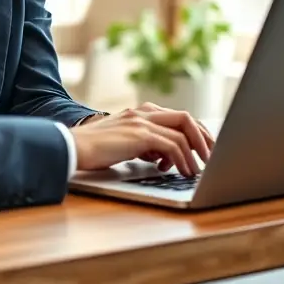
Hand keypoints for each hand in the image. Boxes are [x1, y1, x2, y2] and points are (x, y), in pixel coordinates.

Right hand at [71, 103, 213, 175]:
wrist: (72, 147)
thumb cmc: (94, 150)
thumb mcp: (124, 144)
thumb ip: (145, 145)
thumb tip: (163, 158)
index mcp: (140, 113)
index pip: (177, 117)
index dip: (195, 132)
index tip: (205, 148)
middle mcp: (143, 113)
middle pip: (185, 118)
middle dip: (203, 137)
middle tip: (211, 156)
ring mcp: (141, 121)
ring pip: (182, 129)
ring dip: (196, 150)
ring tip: (198, 169)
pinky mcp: (139, 134)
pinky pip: (172, 144)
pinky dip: (182, 158)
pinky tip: (182, 171)